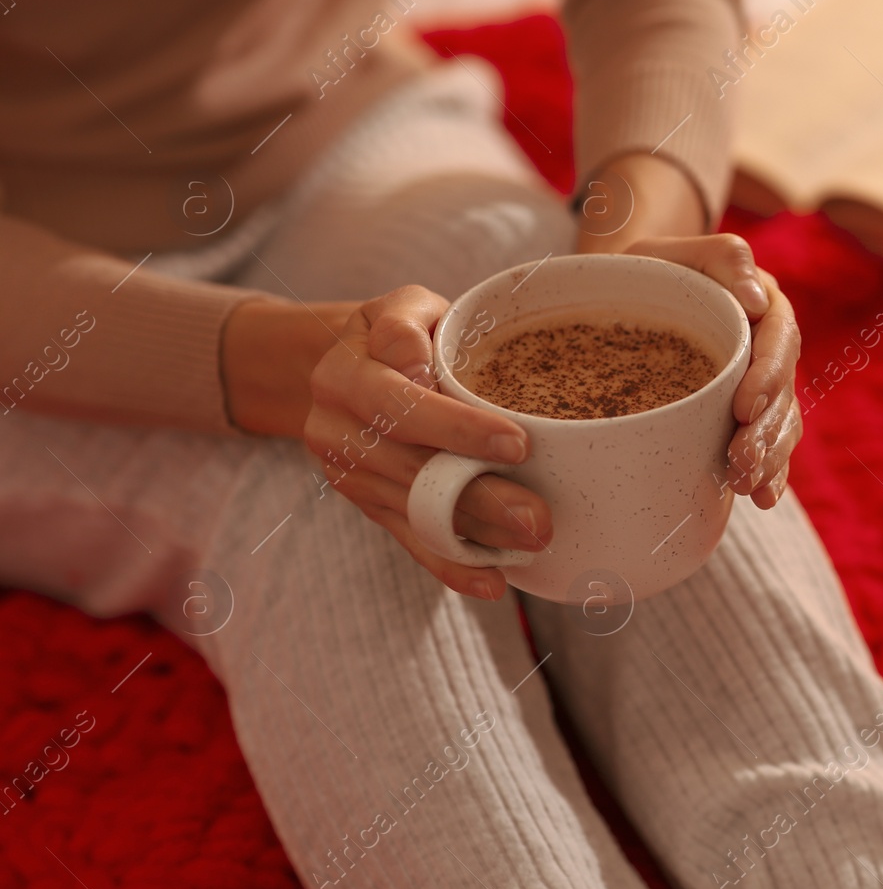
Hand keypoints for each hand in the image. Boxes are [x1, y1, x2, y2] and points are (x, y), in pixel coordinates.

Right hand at [299, 288, 552, 599]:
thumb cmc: (397, 331)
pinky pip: (409, 539)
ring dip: (478, 533)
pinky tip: (491, 582)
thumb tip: (414, 363)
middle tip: (540, 517)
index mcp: (344, 376)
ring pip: (417, 511)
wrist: (346, 366)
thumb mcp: (399, 307)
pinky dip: (451, 564)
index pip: (401, 405)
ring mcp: (350, 476)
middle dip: (481, 496)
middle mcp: (336, 431)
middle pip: (414, 471)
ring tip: (535, 542)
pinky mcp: (368, 505)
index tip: (517, 444)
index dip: (457, 428)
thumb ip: (405, 323)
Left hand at [625, 233, 801, 507]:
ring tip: (746, 484)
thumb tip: (757, 298)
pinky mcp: (746, 417)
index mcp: (761, 303)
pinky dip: (770, 473)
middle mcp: (768, 346)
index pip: (779, 338)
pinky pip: (768, 446)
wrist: (622, 300)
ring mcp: (760, 384)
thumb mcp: (667, 250)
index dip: (768, 375)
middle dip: (767, 431)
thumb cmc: (642, 273)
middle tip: (741, 460)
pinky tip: (762, 498)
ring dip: (769, 457)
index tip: (744, 406)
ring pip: (781, 423)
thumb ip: (719, 257)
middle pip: (783, 391)